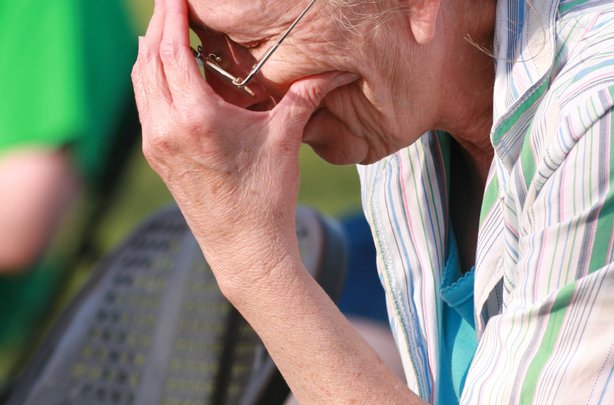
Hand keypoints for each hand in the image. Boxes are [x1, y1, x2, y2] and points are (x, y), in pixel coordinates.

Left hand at [131, 0, 354, 289]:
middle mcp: (166, 128)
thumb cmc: (265, 197)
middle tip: (174, 3)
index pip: (172, 50)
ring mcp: (157, 144)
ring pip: (141, 81)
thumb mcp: (284, 139)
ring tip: (168, 28)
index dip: (171, 15)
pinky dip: (152, 77)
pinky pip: (145, 104)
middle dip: (159, 26)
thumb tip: (337, 68)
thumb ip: (304, 96)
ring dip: (151, 50)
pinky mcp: (157, 156)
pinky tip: (167, 70)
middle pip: (148, 59)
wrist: (244, 249)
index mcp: (196, 118)